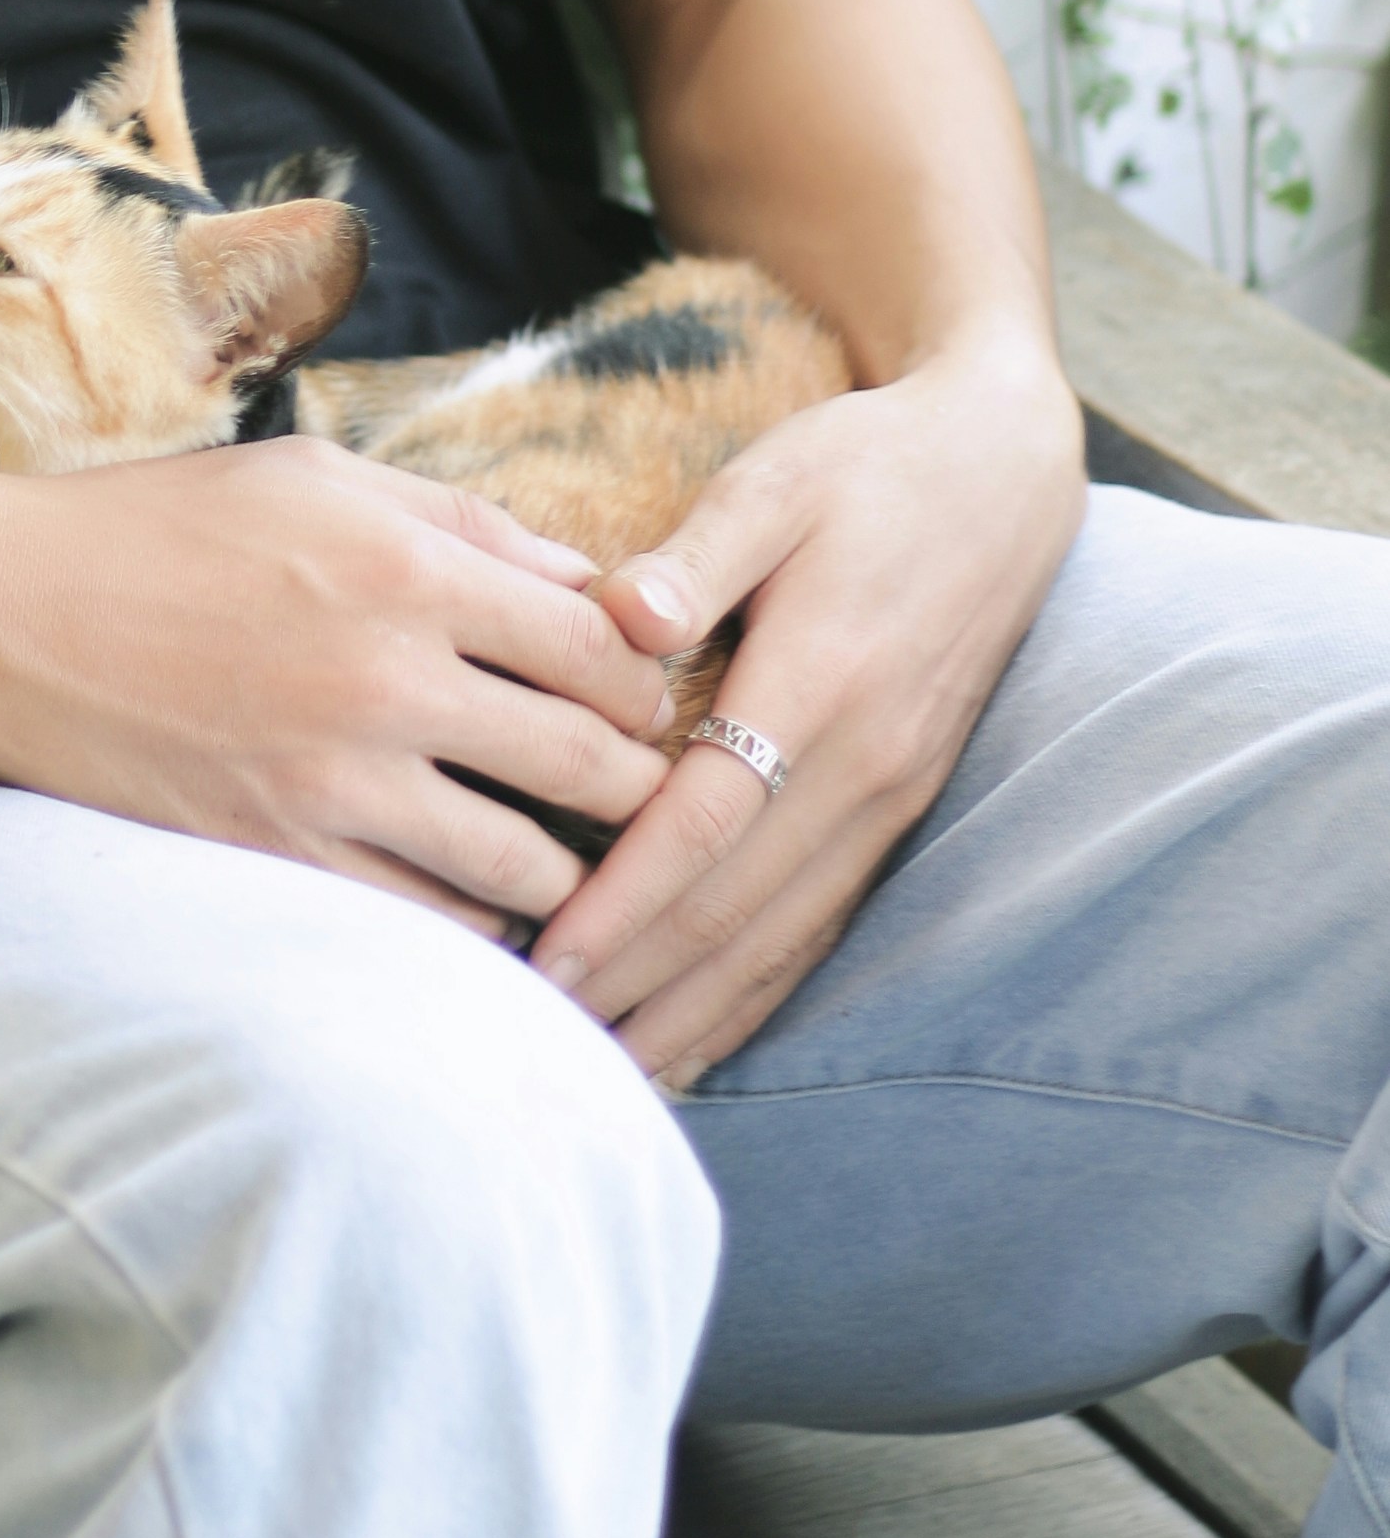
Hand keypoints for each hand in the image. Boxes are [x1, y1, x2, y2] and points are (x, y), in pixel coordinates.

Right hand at [0, 430, 679, 930]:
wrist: (2, 613)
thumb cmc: (163, 525)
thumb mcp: (318, 477)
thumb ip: (464, 524)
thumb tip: (590, 583)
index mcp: (409, 570)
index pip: (604, 648)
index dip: (646, 683)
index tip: (641, 697)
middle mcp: (388, 680)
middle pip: (590, 764)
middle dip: (636, 783)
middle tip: (637, 788)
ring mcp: (334, 784)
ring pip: (524, 865)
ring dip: (566, 866)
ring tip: (571, 855)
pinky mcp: (280, 857)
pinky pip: (429, 919)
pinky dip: (472, 913)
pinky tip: (474, 890)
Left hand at [526, 333, 1083, 1080]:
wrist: (1003, 471)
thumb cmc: (868, 464)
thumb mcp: (777, 478)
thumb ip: (696, 555)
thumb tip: (622, 620)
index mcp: (823, 683)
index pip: (706, 825)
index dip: (624, 902)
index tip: (544, 960)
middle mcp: (866, 763)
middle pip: (737, 908)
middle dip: (638, 984)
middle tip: (535, 1044)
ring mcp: (892, 795)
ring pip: (783, 936)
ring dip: (693, 1010)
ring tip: (603, 1072)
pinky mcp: (900, 805)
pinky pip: (821, 922)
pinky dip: (758, 990)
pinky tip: (699, 1032)